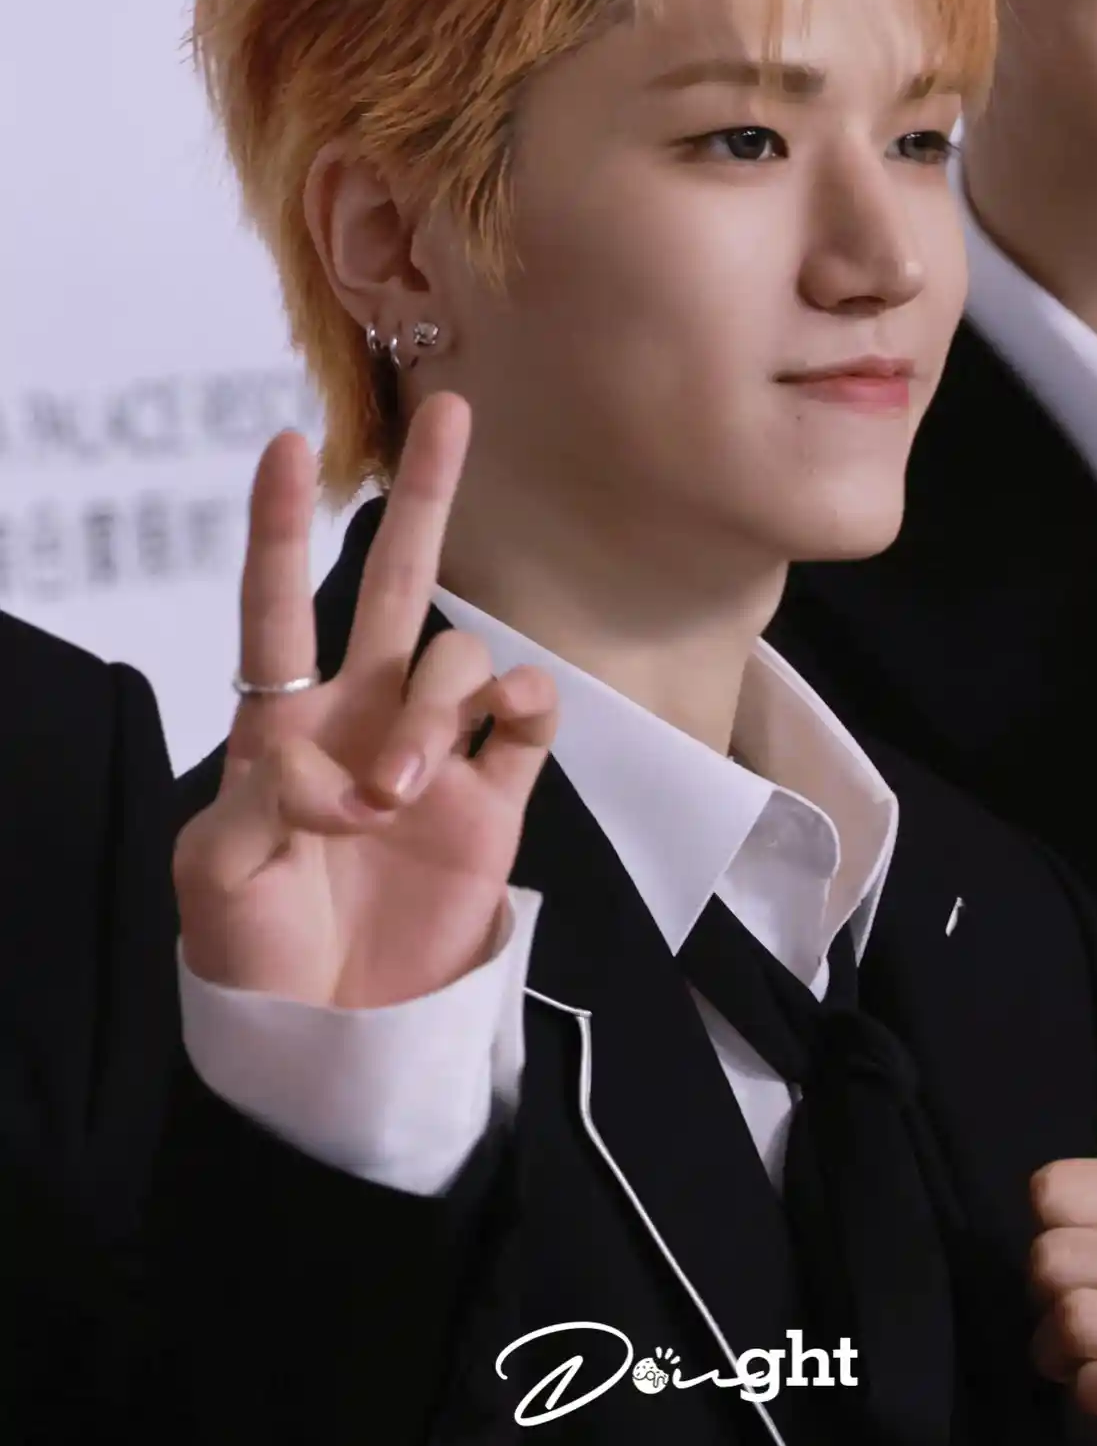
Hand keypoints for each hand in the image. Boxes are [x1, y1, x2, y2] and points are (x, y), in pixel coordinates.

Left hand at [173, 392, 557, 1007]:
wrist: (342, 1035)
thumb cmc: (257, 955)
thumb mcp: (217, 878)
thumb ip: (257, 801)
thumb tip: (330, 767)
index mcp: (284, 725)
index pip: (279, 609)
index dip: (282, 530)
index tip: (287, 446)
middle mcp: (365, 717)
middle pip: (400, 584)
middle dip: (425, 498)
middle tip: (455, 410)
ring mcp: (436, 753)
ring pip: (464, 662)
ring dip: (436, 710)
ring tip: (396, 798)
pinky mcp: (496, 799)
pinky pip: (530, 718)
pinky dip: (527, 705)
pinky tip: (509, 726)